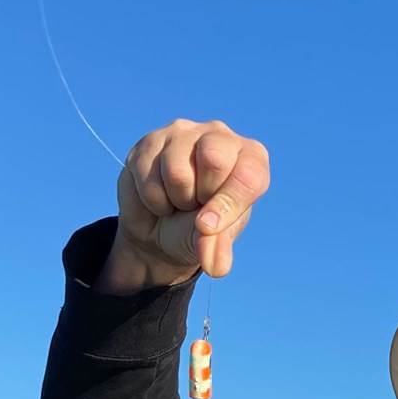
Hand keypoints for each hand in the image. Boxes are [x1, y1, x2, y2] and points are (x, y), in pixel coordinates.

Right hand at [97, 119, 270, 293]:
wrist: (158, 232)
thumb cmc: (198, 229)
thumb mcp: (213, 241)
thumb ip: (217, 249)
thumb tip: (215, 265)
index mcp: (250, 158)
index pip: (248, 175)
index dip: (228, 205)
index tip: (209, 226)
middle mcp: (220, 136)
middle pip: (214, 159)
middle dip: (200, 196)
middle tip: (197, 205)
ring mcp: (184, 133)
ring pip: (177, 171)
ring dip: (174, 199)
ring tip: (178, 199)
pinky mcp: (150, 141)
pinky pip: (147, 174)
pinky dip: (152, 197)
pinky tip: (159, 193)